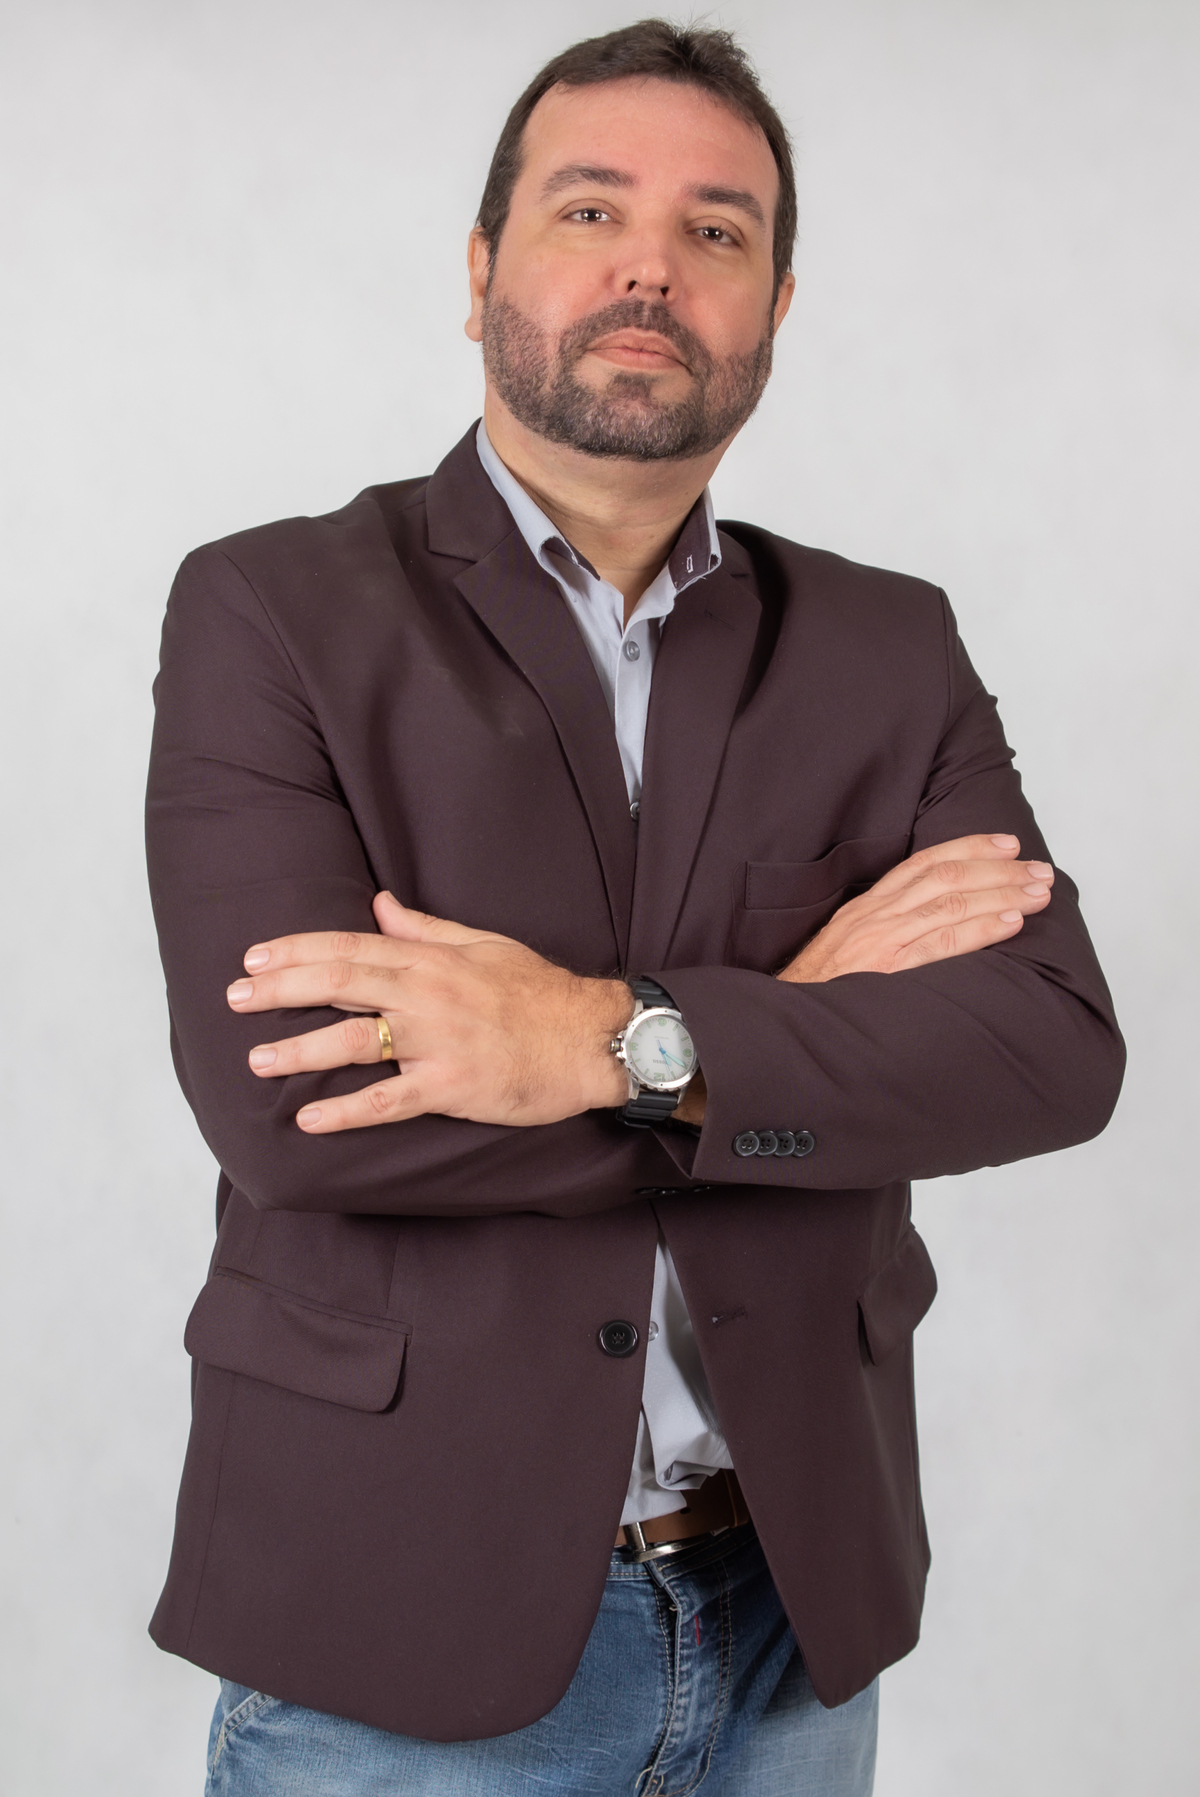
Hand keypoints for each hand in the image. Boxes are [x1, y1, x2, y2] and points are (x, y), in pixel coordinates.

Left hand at [227, 892, 633, 1132]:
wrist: (591, 1039)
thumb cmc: (540, 992)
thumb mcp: (483, 945)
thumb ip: (426, 928)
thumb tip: (380, 903)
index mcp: (432, 959)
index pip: (350, 946)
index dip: (297, 950)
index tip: (254, 957)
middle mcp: (427, 994)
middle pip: (339, 983)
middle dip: (281, 990)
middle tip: (235, 997)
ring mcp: (437, 1041)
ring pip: (355, 1040)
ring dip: (300, 1049)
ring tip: (257, 1059)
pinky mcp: (451, 1085)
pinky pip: (389, 1100)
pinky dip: (346, 1111)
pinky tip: (309, 1119)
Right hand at [779, 834, 1052, 983]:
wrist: (786, 1021)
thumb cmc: (820, 991)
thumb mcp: (848, 946)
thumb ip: (885, 929)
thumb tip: (932, 921)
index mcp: (866, 907)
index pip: (923, 863)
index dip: (969, 848)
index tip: (1007, 845)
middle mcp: (874, 916)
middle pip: (945, 878)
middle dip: (999, 870)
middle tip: (1040, 870)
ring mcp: (880, 941)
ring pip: (950, 904)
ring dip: (1002, 894)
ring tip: (1039, 894)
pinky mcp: (886, 970)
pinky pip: (941, 944)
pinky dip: (980, 930)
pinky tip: (1011, 924)